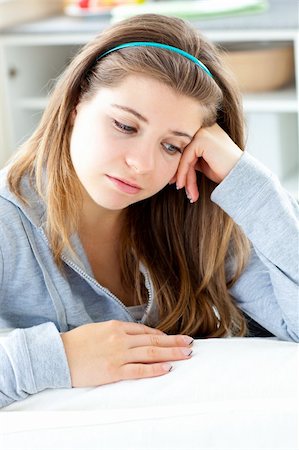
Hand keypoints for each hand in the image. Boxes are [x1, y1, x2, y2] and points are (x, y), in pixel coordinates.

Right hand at [60, 320, 192, 386]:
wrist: (58, 355)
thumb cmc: (77, 342)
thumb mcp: (99, 329)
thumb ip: (118, 331)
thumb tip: (135, 335)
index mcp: (117, 327)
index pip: (146, 331)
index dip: (163, 335)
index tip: (174, 338)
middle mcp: (121, 339)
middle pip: (154, 341)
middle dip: (174, 342)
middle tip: (190, 343)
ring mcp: (118, 355)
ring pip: (151, 353)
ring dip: (171, 354)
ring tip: (186, 354)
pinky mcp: (113, 371)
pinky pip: (138, 370)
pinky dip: (154, 369)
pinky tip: (167, 368)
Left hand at [174, 123, 242, 202]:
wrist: (241, 176)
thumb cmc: (224, 171)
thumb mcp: (203, 162)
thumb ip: (191, 157)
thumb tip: (172, 164)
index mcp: (206, 130)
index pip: (186, 147)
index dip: (180, 165)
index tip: (176, 180)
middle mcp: (205, 127)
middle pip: (184, 151)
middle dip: (180, 171)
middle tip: (178, 186)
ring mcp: (203, 131)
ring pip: (183, 156)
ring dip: (184, 176)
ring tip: (185, 191)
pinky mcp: (202, 139)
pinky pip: (186, 158)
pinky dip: (183, 173)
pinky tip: (183, 185)